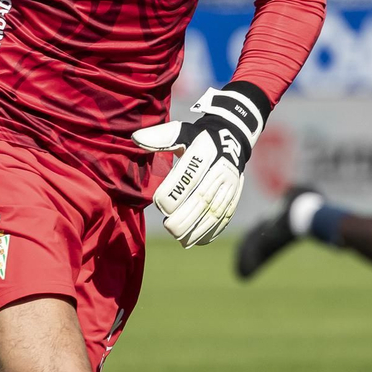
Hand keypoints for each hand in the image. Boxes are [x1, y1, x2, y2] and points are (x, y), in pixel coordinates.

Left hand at [132, 82, 269, 247]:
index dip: (174, 193)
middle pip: (203, 198)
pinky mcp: (235, 195)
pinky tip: (197, 240)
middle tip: (169, 227)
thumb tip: (136, 138)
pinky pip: (226, 217)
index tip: (159, 204)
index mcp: (205, 151)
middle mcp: (221, 168)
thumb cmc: (198, 137)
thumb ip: (160, 137)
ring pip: (216, 211)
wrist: (231, 138)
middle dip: (186, 217)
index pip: (189, 175)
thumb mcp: (181, 131)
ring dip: (198, 228)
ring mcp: (231, 184)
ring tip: (181, 238)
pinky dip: (212, 231)